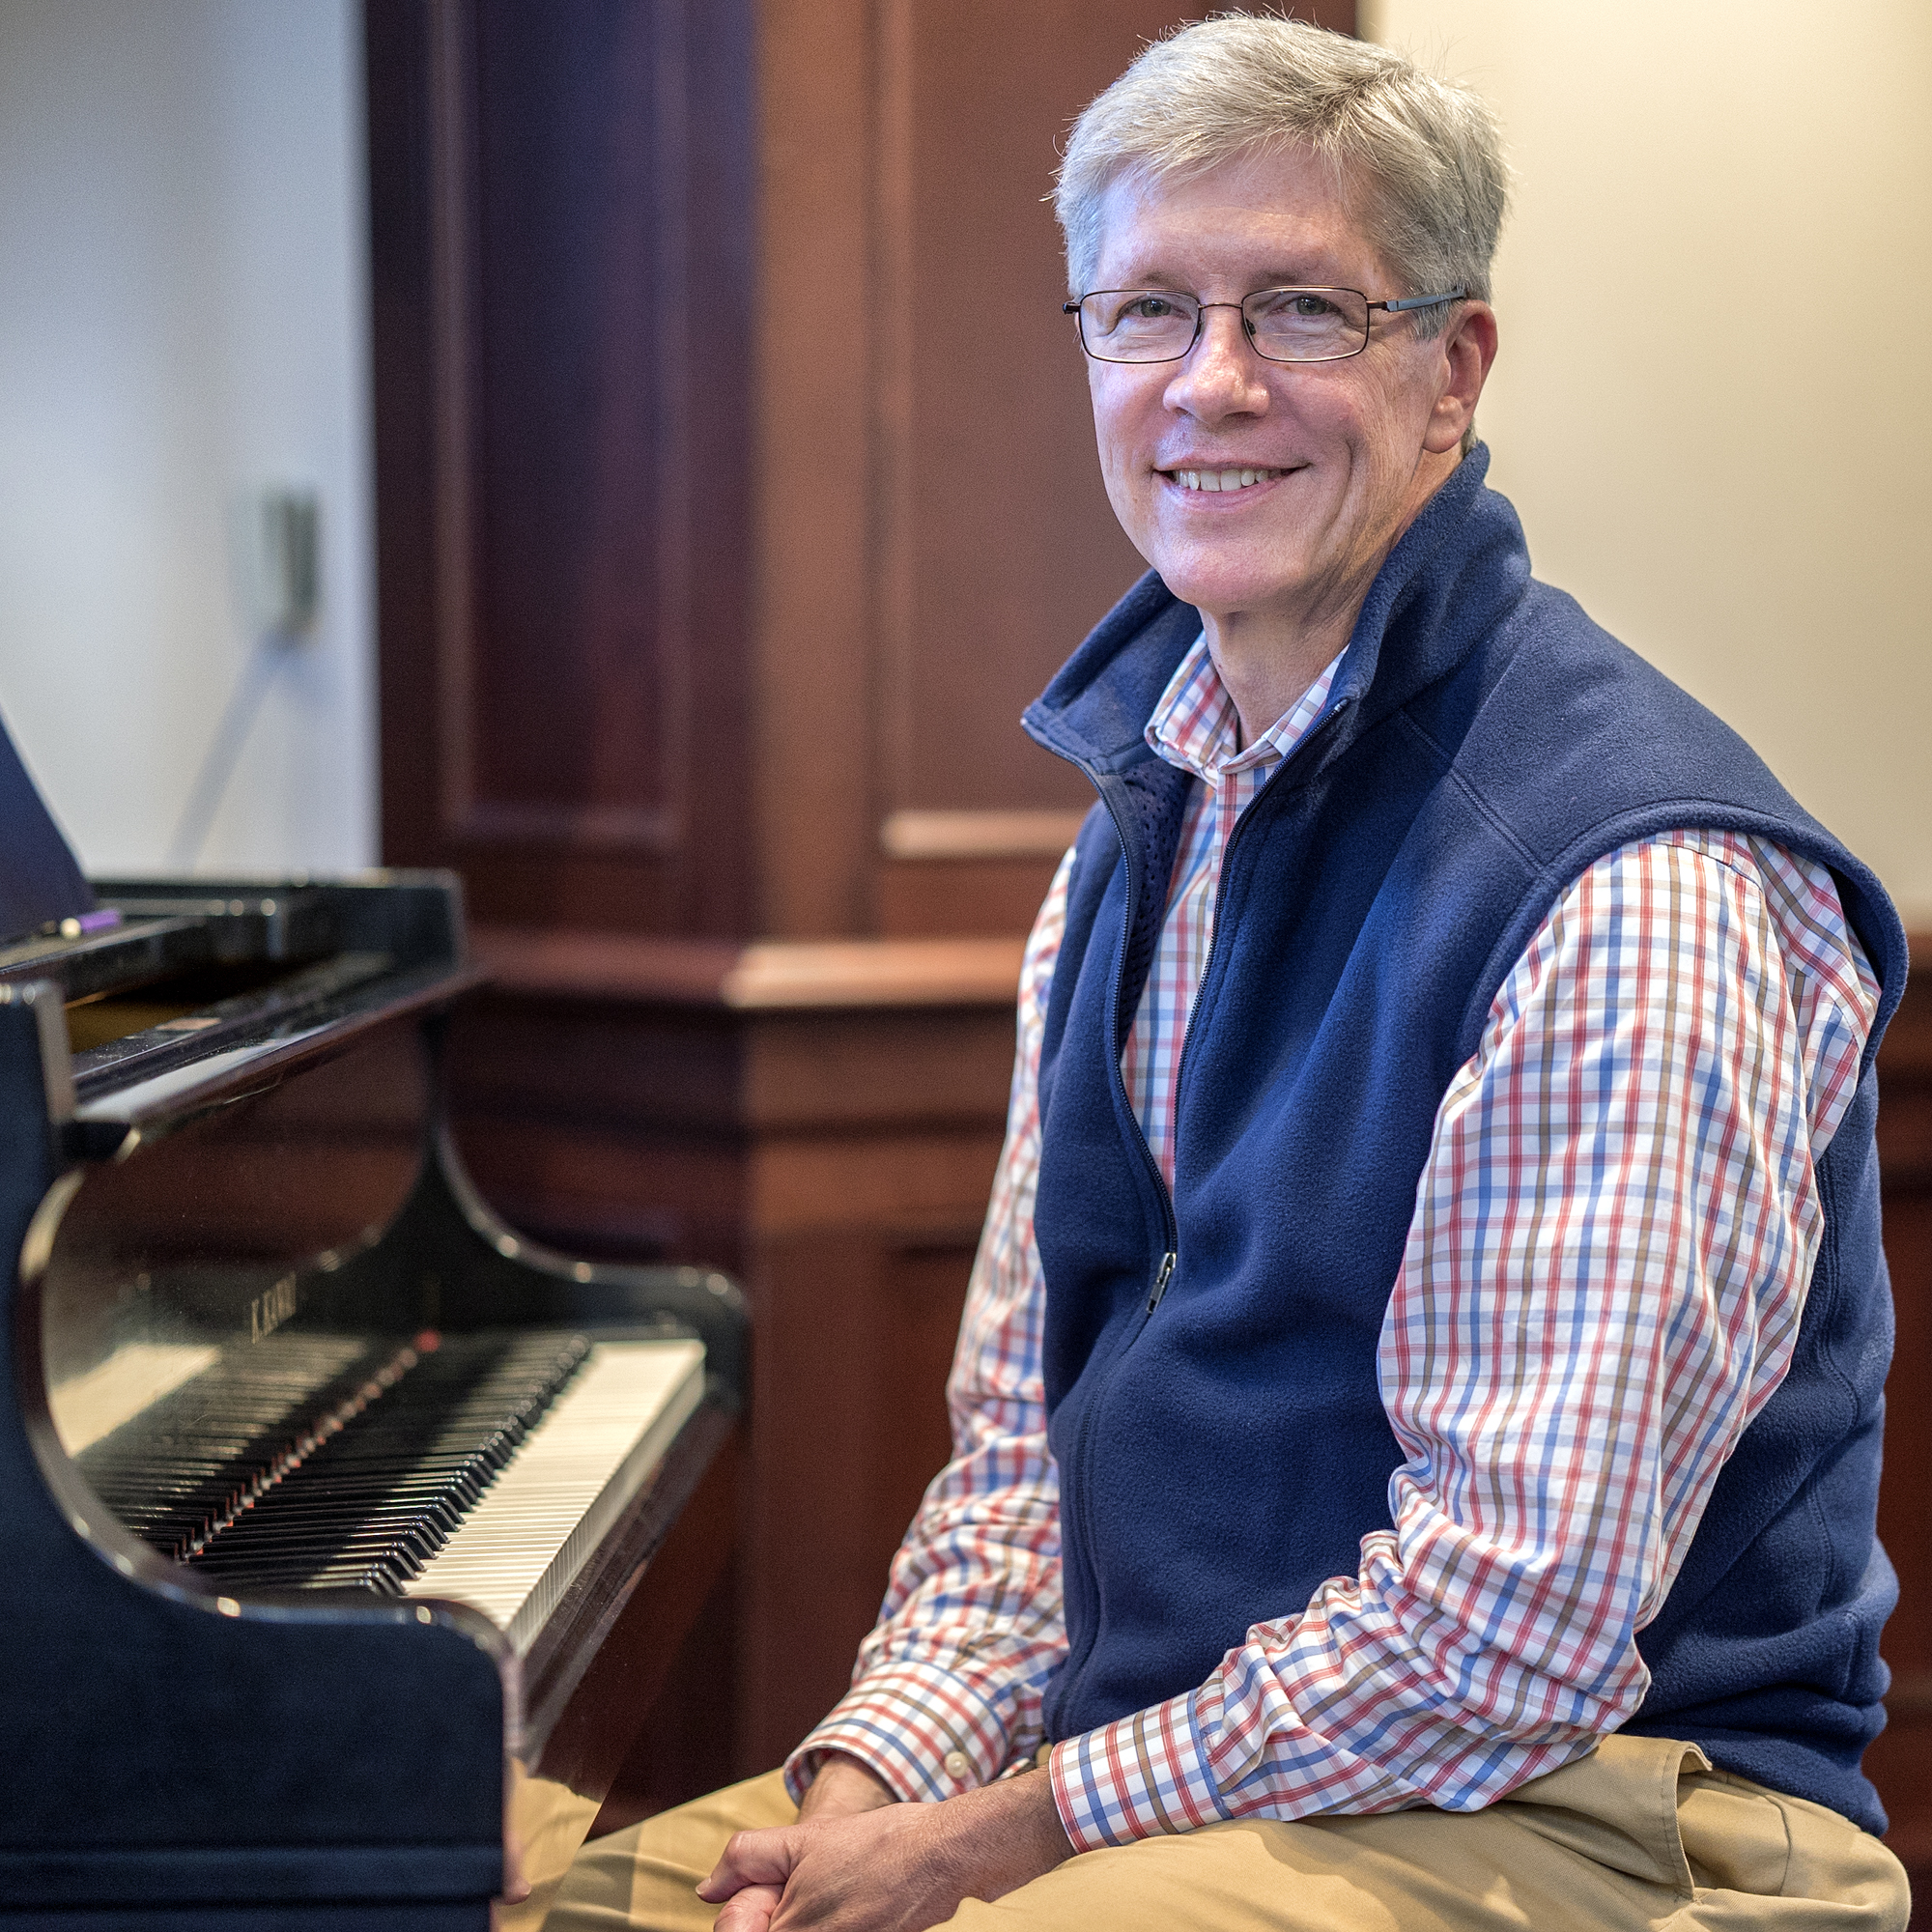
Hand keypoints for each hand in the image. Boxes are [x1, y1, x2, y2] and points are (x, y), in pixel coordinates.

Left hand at [699, 1766, 1071, 1931]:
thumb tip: (705, 1889)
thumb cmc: (876, 1845)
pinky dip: (827, 1922)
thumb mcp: (804, 1840)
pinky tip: (846, 1900)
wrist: (941, 1856)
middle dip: (768, 1916)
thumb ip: (746, 1860)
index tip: (764, 1891)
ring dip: (797, 1917)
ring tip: (829, 1891)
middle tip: (797, 1885)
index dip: (741, 1914)